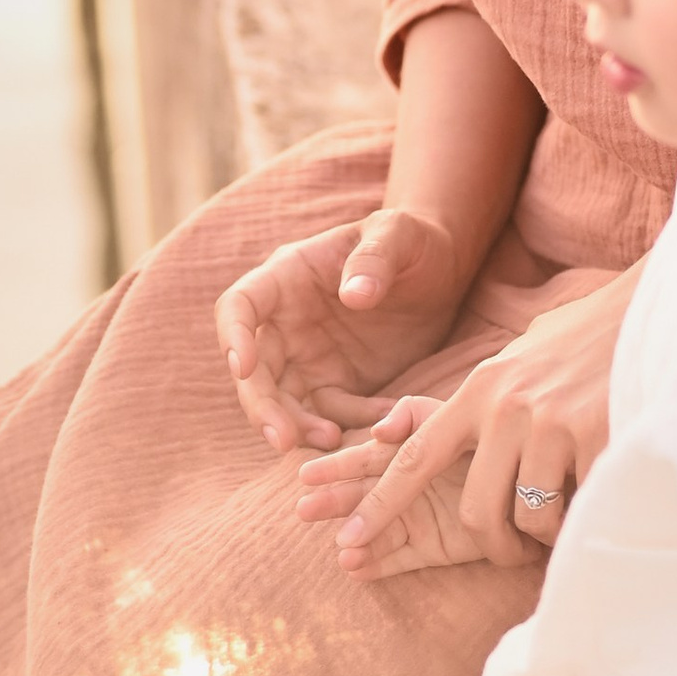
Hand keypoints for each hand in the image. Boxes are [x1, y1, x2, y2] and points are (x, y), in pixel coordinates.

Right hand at [215, 208, 469, 454]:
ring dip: (300, 427)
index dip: (233, 337)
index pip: (240, 306)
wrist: (443, 269)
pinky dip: (354, 424)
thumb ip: (375, 257)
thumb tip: (354, 294)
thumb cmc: (413, 239)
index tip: (240, 368)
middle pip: (255, 370)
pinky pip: (334, 413)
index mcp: (286, 278)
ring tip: (335, 441)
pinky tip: (388, 424)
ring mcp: (310, 358)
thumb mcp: (398, 234)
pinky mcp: (339, 384)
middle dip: (262, 406)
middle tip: (282, 440)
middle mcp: (287, 323)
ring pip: (286, 403)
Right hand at [295, 398, 496, 577]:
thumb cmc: (498, 440)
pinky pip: (400, 558)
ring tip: (339, 550)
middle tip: (303, 511)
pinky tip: (356, 568)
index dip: (335, 467)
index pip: (365, 459)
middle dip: (334, 503)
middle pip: (362, 495)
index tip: (304, 475)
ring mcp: (418, 518)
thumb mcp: (457, 417)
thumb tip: (378, 431)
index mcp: (407, 453)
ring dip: (355, 540)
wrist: (537, 479)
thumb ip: (418, 415)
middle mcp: (407, 487)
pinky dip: (378, 564)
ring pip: (376, 530)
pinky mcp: (433, 548)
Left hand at [325, 265, 636, 574]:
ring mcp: (552, 423)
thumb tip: (387, 431)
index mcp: (480, 390)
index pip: (414, 457)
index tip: (348, 539)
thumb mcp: (515, 358)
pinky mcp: (596, 437)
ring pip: (528, 517)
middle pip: (474, 509)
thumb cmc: (582, 340)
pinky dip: (583, 515)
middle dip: (491, 543)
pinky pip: (576, 508)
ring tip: (564, 517)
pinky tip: (595, 494)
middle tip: (512, 551)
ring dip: (544, 533)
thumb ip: (460, 400)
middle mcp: (506, 408)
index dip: (378, 506)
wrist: (653, 309)